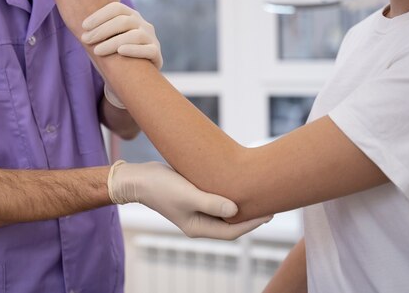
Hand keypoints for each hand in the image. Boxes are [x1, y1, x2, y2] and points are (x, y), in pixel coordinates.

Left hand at [82, 2, 162, 69]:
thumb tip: (73, 20)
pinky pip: (148, 50)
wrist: (133, 77)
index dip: (99, 15)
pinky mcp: (156, 54)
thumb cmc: (114, 55)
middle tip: (86, 40)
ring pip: (135, 35)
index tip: (83, 26)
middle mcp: (143, 24)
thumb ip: (96, 29)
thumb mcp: (106, 38)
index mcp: (130, 16)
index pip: (116, 8)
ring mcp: (151, 38)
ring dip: (113, 42)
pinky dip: (134, 50)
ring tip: (97, 51)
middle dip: (102, 30)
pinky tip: (120, 52)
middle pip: (123, 21)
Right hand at [108, 161, 272, 239]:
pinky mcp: (193, 197)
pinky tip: (237, 184)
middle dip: (250, 215)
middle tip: (269, 202)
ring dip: (240, 204)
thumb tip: (236, 210)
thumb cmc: (160, 187)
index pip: (232, 231)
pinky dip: (228, 194)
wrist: (138, 178)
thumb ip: (211, 203)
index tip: (269, 212)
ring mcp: (195, 210)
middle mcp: (199, 222)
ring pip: (224, 211)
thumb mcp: (188, 195)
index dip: (252, 223)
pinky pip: (215, 199)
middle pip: (230, 223)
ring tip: (257, 194)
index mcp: (198, 227)